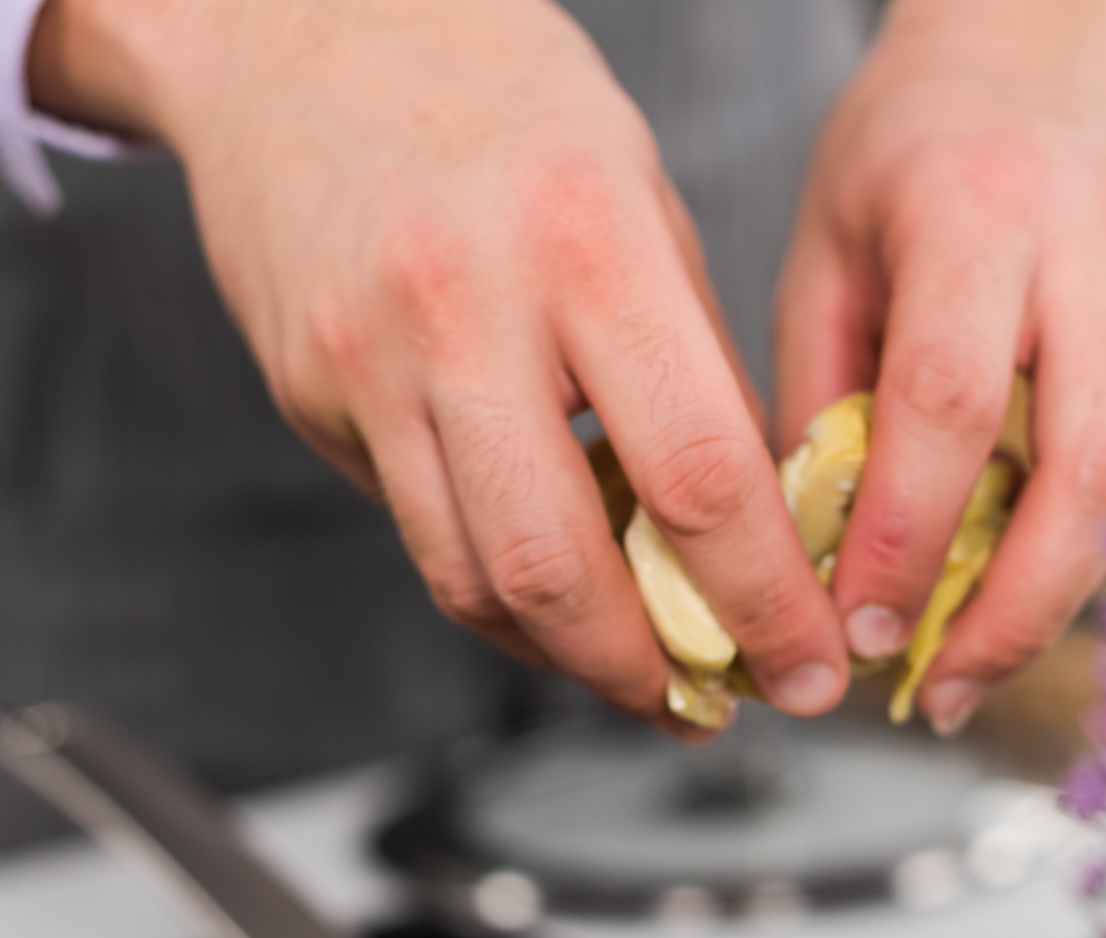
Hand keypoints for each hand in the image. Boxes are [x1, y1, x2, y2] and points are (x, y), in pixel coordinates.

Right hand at [27, 0, 849, 734]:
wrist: (296, 28)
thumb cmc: (496, 96)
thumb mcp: (635, 190)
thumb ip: (689, 355)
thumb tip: (754, 514)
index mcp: (585, 242)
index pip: (697, 474)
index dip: (765, 600)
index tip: (809, 664)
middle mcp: (466, 310)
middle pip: (562, 567)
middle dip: (654, 671)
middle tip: (717, 703)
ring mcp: (370, 361)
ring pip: (474, 580)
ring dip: (570, 660)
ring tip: (642, 676)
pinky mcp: (313, 396)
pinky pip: (419, 535)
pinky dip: (498, 597)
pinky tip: (555, 605)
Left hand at [774, 0, 1105, 733]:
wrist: (1055, 48)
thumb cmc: (918, 143)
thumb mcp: (829, 241)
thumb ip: (821, 392)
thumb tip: (815, 554)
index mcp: (978, 214)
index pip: (948, 402)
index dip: (905, 537)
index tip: (858, 629)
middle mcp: (1092, 253)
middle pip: (1089, 472)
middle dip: (1014, 611)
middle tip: (940, 689)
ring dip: (1060, 604)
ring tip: (974, 666)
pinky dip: (1091, 553)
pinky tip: (1024, 594)